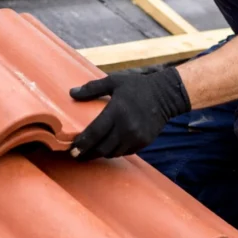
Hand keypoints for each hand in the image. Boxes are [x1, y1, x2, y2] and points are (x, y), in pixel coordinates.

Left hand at [68, 68, 189, 160]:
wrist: (166, 95)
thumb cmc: (138, 86)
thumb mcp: (114, 81)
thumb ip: (92, 88)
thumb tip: (72, 93)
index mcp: (117, 111)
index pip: (94, 133)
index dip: (82, 144)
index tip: (72, 150)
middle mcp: (126, 127)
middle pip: (102, 148)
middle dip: (87, 154)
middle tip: (77, 155)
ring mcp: (136, 137)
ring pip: (113, 153)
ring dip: (100, 153)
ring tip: (91, 152)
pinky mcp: (143, 142)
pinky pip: (125, 152)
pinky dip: (114, 151)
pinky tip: (108, 148)